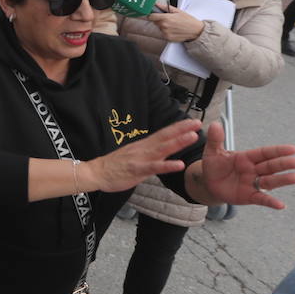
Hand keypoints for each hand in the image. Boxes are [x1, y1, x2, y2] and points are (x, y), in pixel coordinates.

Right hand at [83, 118, 201, 192]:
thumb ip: (148, 151)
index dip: (179, 127)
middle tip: (198, 122)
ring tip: (193, 137)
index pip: (164, 133)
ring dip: (178, 142)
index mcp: (144, 145)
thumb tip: (160, 148)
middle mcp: (144, 148)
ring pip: (162, 149)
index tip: (193, 121)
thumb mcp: (134, 155)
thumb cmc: (115, 165)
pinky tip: (179, 164)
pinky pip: (154, 168)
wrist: (96, 172)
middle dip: (182, 129)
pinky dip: (167, 166)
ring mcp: (141, 158)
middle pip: (166, 136)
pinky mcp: (137, 170)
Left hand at [148, 5, 204, 42]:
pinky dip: (167, 32)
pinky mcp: (168, 38)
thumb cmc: (188, 20)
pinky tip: (174, 30)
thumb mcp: (177, 11)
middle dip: (159, 20)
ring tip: (173, 25)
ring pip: (159, 28)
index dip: (151, 15)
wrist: (196, 31)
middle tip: (169, 19)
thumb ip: (164, 7)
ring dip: (163, 26)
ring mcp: (165, 33)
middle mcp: (164, 26)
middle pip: (155, 22)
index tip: (153, 14)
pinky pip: (163, 34)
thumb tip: (156, 4)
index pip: (151, 17)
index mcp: (165, 18)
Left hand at [195, 122, 294, 208]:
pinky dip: (270, 202)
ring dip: (283, 180)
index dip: (279, 151)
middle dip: (285, 164)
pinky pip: (261, 199)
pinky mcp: (249, 196)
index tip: (294, 149)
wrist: (208, 183)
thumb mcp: (212, 152)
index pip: (265, 153)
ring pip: (270, 181)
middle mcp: (254, 170)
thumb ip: (216, 140)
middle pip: (272, 166)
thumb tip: (215, 124)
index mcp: (247, 157)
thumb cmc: (214, 166)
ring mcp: (253, 183)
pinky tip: (281, 205)